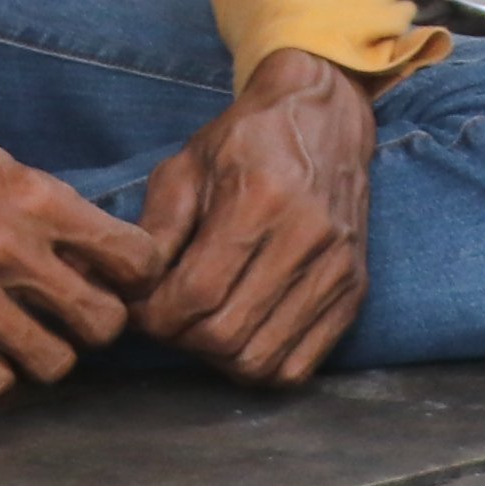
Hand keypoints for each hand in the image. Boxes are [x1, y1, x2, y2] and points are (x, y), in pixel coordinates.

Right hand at [0, 37, 156, 392]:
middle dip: (97, 325)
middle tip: (74, 318)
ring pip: (55, 363)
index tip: (117, 279)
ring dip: (48, 355)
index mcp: (35, 198)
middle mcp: (9, 247)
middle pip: (104, 322)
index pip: (135, 257)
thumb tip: (99, 251)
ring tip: (27, 338)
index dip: (136, 276)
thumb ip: (47, 208)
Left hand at [130, 50, 374, 387]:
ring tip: (200, 327)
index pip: (197, 294)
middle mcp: (307, 239)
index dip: (155, 316)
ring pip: (263, 362)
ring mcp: (338, 271)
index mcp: (259, 200)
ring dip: (218, 358)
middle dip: (180, 339)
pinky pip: (301, 366)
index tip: (139, 308)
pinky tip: (240, 335)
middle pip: (228, 336)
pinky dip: (261, 366)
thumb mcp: (184, 166)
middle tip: (164, 319)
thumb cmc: (245, 141)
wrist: (324, 119)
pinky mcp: (354, 292)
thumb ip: (156, 229)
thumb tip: (130, 292)